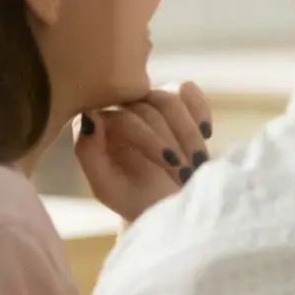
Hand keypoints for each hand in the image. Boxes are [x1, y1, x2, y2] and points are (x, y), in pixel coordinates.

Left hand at [75, 81, 214, 221]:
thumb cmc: (136, 200)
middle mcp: (119, 108)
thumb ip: (89, 152)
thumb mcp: (108, 187)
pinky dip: (199, 111)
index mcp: (97, 127)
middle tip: (188, 174)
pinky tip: (205, 135)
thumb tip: (91, 115)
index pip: (125, 119)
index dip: (152, 141)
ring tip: (198, 163)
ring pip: (171, 98)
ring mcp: (146, 101)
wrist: (166, 204)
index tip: (174, 166)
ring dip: (190, 133)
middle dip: (175, 143)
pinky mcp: (173, 96)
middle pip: (151, 108)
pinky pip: (187, 89)